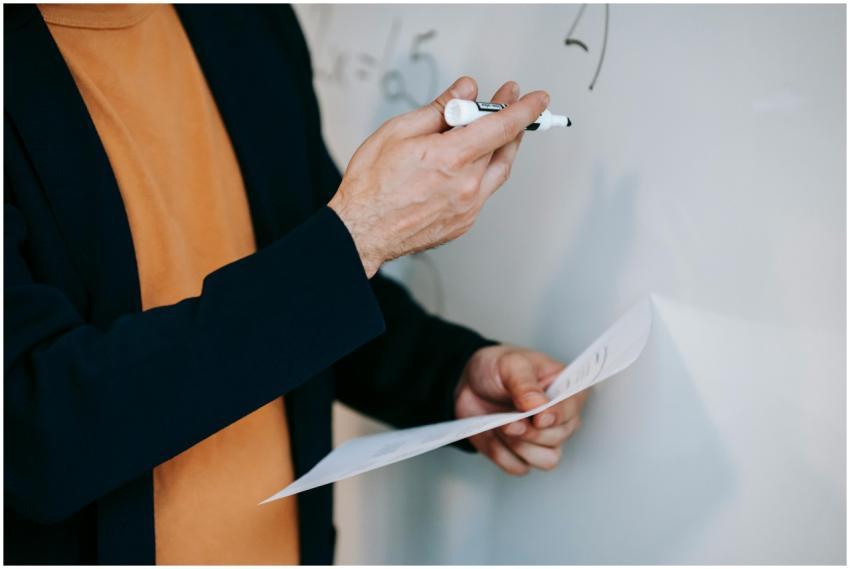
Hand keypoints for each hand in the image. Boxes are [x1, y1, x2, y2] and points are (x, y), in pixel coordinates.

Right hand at [328, 77, 548, 276]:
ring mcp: (468, 207)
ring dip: (503, 147)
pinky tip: (470, 163)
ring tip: (495, 130)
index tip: (537, 97)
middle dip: (512, 121)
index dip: (523, 108)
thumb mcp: (399, 131)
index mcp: (451, 158)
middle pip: (504, 147)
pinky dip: (483, 172)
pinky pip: (483, 192)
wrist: (362, 230)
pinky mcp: (463, 223)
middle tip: (509, 102)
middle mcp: (466, 185)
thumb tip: (465, 91)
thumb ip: (439, 110)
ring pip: (498, 171)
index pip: (501, 126)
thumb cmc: (372, 185)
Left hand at [454, 345, 588, 474]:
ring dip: (519, 446)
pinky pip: (519, 467)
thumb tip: (540, 406)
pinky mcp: (522, 454)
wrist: (469, 383)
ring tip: (501, 426)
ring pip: (546, 460)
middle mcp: (560, 418)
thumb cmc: (497, 368)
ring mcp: (543, 439)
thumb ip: (525, 384)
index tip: (538, 418)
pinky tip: (493, 435)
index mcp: (565, 390)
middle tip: (508, 420)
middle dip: (530, 432)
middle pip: (558, 438)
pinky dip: (502, 454)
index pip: (573, 409)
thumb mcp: (510, 364)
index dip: (557, 416)